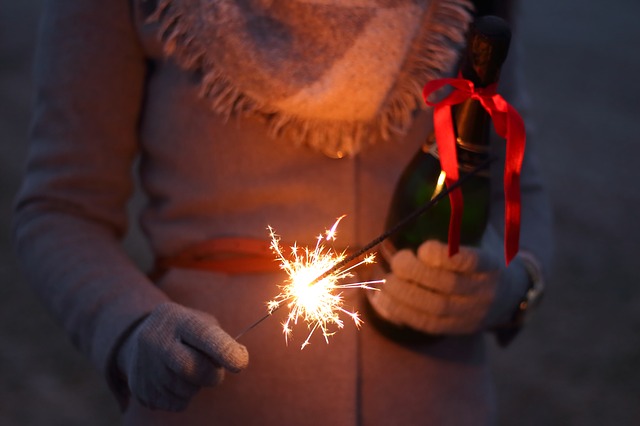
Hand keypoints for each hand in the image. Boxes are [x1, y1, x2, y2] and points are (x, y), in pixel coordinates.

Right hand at [117, 302, 248, 410]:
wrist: (136, 340)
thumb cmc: (184, 332)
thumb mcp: (200, 323)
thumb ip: (220, 339)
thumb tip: (237, 359)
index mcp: (177, 319)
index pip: (203, 335)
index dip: (224, 350)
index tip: (241, 362)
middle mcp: (156, 339)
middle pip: (191, 369)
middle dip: (212, 375)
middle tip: (215, 372)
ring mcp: (145, 365)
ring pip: (186, 390)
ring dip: (197, 385)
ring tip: (188, 370)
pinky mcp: (141, 389)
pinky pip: (177, 403)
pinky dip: (185, 396)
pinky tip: (175, 380)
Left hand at [368, 228, 530, 334]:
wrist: (509, 295)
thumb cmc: (484, 255)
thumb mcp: (481, 236)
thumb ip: (459, 218)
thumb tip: (434, 177)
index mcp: (492, 265)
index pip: (472, 262)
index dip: (444, 257)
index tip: (423, 247)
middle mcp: (484, 293)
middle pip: (448, 288)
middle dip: (416, 274)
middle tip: (396, 260)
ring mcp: (470, 315)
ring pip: (434, 309)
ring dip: (402, 294)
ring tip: (384, 280)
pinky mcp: (454, 329)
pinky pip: (425, 325)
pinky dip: (398, 312)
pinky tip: (380, 299)